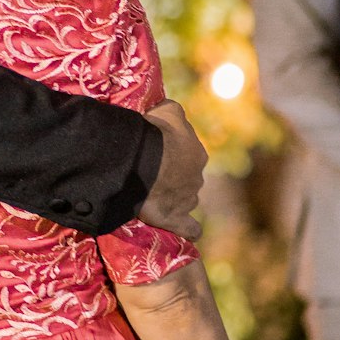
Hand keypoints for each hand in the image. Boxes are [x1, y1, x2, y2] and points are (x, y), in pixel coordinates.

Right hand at [139, 100, 206, 239]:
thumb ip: (174, 112)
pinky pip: (190, 229)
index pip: (186, 154)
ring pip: (186, 200)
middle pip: (187, 179)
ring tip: (153, 197)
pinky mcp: (176, 219)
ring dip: (175, 199)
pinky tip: (181, 228)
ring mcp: (188, 200)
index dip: (170, 154)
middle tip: (149, 175)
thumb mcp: (167, 110)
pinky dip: (187, 229)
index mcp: (196, 153)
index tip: (153, 153)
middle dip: (173, 178)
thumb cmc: (154, 132)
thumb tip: (172, 111)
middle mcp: (197, 177)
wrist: (142, 159)